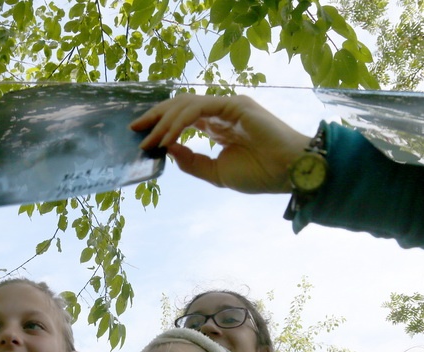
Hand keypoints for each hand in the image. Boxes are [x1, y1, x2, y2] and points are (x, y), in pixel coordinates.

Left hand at [130, 94, 310, 193]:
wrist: (288, 173)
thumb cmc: (259, 174)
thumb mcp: (216, 173)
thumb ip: (191, 161)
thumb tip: (167, 148)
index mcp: (217, 126)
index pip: (182, 117)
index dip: (160, 125)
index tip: (140, 137)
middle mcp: (221, 112)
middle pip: (179, 105)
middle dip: (155, 116)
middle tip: (135, 129)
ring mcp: (227, 105)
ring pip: (186, 104)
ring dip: (164, 122)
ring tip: (150, 140)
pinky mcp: (234, 104)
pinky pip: (199, 108)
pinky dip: (180, 122)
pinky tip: (168, 138)